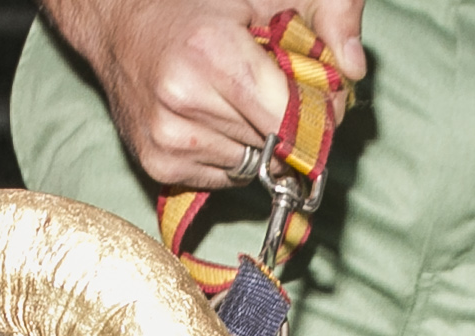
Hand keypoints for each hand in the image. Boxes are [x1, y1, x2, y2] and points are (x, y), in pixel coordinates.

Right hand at [43, 0, 367, 193]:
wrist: (119, 24)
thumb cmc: (198, 4)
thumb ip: (327, 15)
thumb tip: (355, 69)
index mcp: (210, 53)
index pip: (290, 118)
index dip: (316, 111)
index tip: (316, 94)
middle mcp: (182, 101)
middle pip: (276, 144)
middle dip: (288, 123)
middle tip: (269, 87)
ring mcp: (168, 139)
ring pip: (254, 165)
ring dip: (258, 139)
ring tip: (232, 97)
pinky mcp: (158, 165)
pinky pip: (226, 178)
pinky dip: (231, 152)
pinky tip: (211, 116)